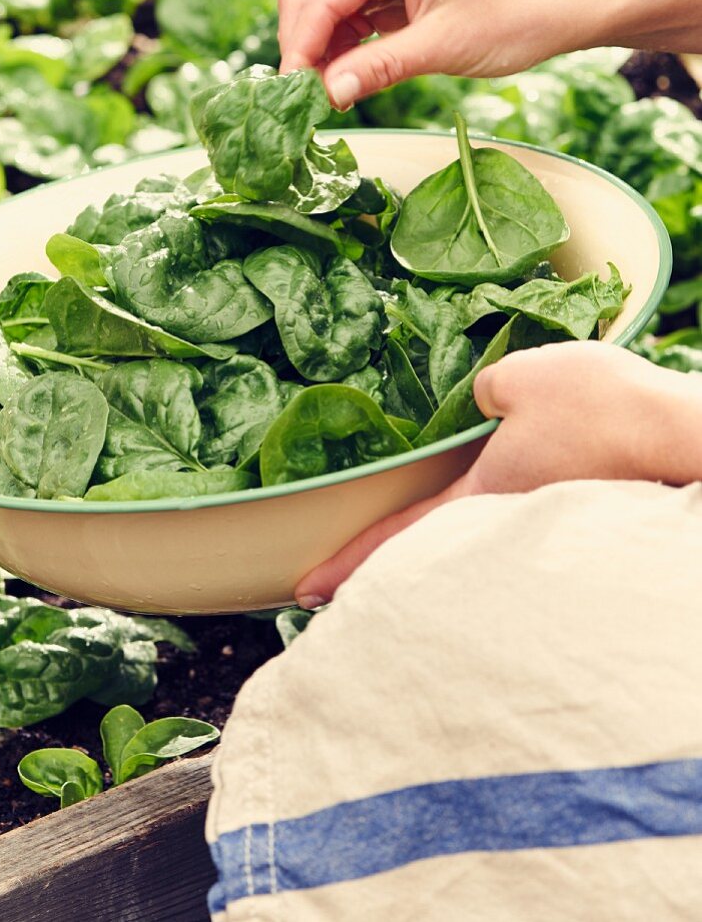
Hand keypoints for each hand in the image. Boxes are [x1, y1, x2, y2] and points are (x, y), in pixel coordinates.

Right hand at [277, 0, 582, 108]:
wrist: (563, 5)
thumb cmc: (514, 16)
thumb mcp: (442, 48)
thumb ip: (378, 68)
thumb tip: (327, 95)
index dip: (300, 46)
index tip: (291, 94)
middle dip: (302, 44)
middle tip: (303, 99)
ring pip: (325, 4)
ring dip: (319, 48)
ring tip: (326, 96)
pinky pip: (350, 15)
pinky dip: (341, 47)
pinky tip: (345, 80)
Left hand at [295, 342, 701, 607]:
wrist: (680, 437)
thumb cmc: (597, 408)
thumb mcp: (520, 377)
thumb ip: (482, 389)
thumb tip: (481, 402)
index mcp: (478, 497)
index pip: (395, 538)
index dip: (345, 563)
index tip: (303, 592)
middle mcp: (506, 524)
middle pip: (430, 557)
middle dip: (384, 575)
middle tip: (340, 589)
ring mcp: (542, 526)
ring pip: (471, 545)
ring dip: (433, 555)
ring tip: (403, 559)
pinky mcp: (575, 513)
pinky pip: (513, 525)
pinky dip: (481, 531)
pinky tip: (486, 518)